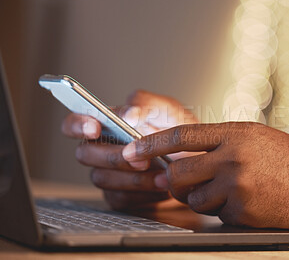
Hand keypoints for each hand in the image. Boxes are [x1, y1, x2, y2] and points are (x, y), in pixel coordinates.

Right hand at [61, 90, 197, 210]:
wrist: (198, 165)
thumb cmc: (182, 136)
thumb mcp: (171, 112)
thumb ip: (148, 104)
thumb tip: (127, 113)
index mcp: (110, 124)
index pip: (76, 122)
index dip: (77, 124)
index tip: (94, 128)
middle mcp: (104, 149)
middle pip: (85, 153)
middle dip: (112, 156)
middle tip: (140, 158)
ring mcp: (110, 174)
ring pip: (100, 178)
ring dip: (132, 177)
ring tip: (162, 173)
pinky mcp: (120, 196)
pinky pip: (118, 197)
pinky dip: (142, 192)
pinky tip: (161, 185)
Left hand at [122, 122, 288, 233]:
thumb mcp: (253, 138)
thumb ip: (216, 145)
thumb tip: (177, 160)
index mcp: (234, 132)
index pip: (180, 135)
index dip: (151, 143)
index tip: (130, 151)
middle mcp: (233, 155)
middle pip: (179, 171)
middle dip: (174, 181)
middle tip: (179, 183)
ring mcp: (237, 184)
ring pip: (194, 197)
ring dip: (203, 198)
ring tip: (229, 191)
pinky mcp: (243, 210)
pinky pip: (216, 214)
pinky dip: (224, 211)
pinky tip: (246, 202)